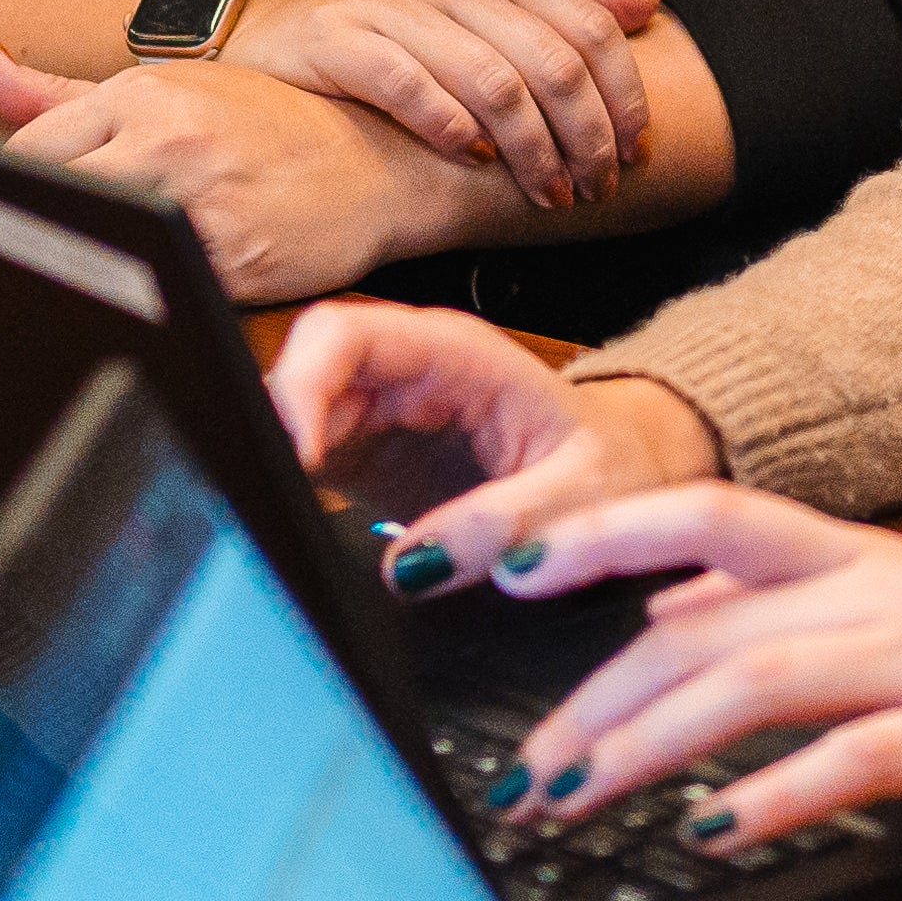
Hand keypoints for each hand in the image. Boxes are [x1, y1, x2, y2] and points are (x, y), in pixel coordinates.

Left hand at [0, 50, 489, 303]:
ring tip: (107, 266)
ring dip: (85, 265)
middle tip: (50, 247)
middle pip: (44, 197)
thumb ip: (66, 91)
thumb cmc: (273, 126)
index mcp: (141, 94)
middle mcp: (162, 141)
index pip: (25, 151)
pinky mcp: (228, 262)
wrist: (380, 163)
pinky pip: (155, 290)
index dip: (16, 191)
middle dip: (38, 227)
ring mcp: (196, 202)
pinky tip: (156, 290)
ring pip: (91, 248)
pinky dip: (144, 295)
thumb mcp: (174, 90)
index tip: (28, 211)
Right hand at [225, 0, 665, 212]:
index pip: (588, 26)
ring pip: (493, 80)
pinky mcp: (341, 39)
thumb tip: (653, 0)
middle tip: (595, 189)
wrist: (268, 24)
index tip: (637, 153)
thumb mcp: (481, 5)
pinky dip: (451, 127)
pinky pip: (410, 84)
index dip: (623, 95)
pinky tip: (473, 161)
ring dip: (532, 150)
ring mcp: (396, 8)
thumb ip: (565, 4)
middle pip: (551, 62)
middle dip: (585, 137)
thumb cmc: (391, 26)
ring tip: (546, 194)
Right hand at [261, 297, 725, 544]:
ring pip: (291, 417)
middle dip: (274, 431)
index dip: (302, 383)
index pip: (346, 334)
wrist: (629, 474)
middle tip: (272, 507)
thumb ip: (506, 523)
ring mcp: (380, 413)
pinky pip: (304, 460)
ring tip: (282, 526)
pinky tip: (296, 531)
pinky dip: (290, 492)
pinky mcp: (368, 458)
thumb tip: (414, 567)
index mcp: (454, 354)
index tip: (293, 455)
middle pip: (301, 372)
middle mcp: (405, 373)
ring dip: (278, 466)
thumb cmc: (617, 465)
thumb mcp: (582, 496)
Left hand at [464, 487, 901, 844]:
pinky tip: (714, 832)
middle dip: (596, 697)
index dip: (602, 534)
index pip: (709, 516)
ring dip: (649, 744)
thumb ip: (795, 605)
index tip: (505, 566)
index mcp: (868, 557)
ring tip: (574, 797)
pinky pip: (859, 758)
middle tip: (522, 768)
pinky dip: (776, 794)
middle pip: (705, 625)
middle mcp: (890, 591)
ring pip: (758, 681)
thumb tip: (669, 616)